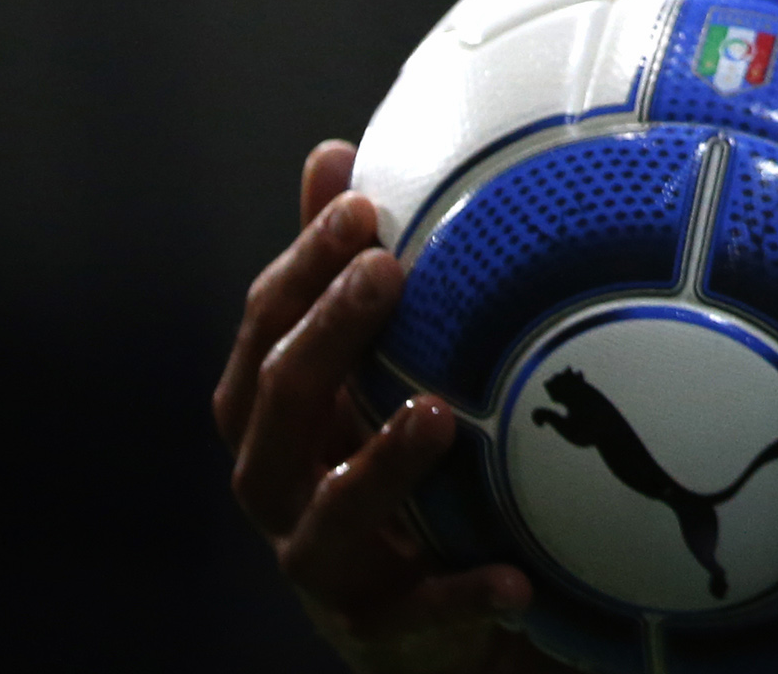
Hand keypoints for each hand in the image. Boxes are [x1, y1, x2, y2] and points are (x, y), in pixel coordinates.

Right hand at [215, 140, 544, 672]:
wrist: (410, 611)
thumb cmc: (371, 456)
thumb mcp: (356, 367)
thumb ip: (336, 272)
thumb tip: (334, 153)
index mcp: (270, 414)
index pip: (263, 331)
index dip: (302, 268)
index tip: (360, 205)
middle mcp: (276, 485)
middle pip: (275, 410)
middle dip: (327, 337)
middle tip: (388, 273)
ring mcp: (321, 560)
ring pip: (324, 516)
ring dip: (379, 464)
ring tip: (438, 414)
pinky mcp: (377, 624)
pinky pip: (418, 611)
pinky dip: (463, 594)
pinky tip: (514, 577)